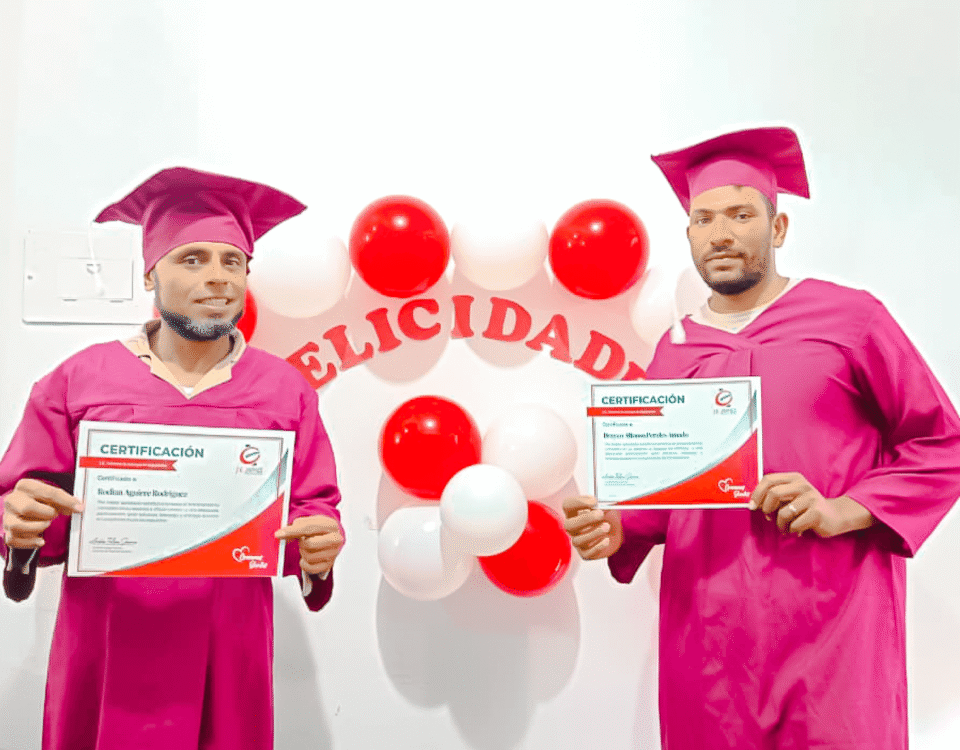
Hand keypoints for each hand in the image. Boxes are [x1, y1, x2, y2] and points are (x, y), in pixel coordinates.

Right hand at [2, 478, 82, 548]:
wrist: (25, 513)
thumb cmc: (41, 502)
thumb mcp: (51, 496)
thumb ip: (64, 500)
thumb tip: (78, 506)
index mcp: (25, 486)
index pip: (47, 492)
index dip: (66, 501)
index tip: (79, 508)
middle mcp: (12, 500)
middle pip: (28, 508)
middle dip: (47, 514)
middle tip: (54, 515)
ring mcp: (7, 517)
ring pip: (18, 526)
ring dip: (37, 527)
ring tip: (46, 525)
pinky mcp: (7, 533)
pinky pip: (15, 540)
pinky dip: (31, 542)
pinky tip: (41, 540)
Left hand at [274, 514, 343, 575]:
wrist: (332, 538)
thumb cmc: (318, 530)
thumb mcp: (311, 521)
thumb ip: (298, 525)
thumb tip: (284, 532)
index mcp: (331, 525)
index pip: (308, 527)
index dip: (291, 531)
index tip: (279, 534)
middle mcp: (336, 539)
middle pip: (308, 544)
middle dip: (301, 543)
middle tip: (302, 540)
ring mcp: (333, 554)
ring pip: (308, 557)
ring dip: (303, 552)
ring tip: (307, 548)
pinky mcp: (328, 565)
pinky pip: (309, 568)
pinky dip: (304, 563)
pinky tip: (306, 557)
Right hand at [562, 495, 623, 559]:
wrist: (615, 534)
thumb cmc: (606, 518)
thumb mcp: (606, 509)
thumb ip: (604, 506)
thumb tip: (605, 505)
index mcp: (573, 512)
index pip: (567, 505)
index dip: (578, 502)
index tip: (594, 501)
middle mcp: (572, 527)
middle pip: (569, 525)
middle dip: (585, 519)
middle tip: (601, 514)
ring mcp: (577, 541)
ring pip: (577, 541)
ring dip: (594, 533)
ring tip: (607, 526)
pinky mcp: (585, 553)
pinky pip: (587, 553)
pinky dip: (597, 547)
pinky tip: (606, 540)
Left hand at [749, 472, 873, 536]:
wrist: (834, 516)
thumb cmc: (806, 508)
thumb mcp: (791, 496)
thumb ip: (774, 495)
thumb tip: (753, 503)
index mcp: (794, 478)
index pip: (768, 479)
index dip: (757, 493)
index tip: (752, 506)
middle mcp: (803, 485)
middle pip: (773, 493)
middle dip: (766, 508)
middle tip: (768, 517)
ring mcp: (811, 498)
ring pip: (783, 512)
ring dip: (780, 524)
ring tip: (785, 527)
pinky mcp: (817, 513)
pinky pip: (794, 524)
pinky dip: (792, 530)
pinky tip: (797, 530)